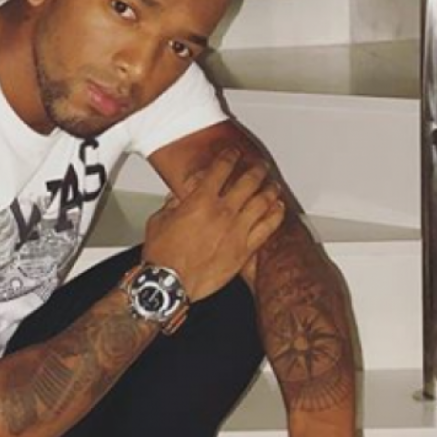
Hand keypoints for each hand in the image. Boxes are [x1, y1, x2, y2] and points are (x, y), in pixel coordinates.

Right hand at [143, 148, 284, 299]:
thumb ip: (172, 205)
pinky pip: (267, 228)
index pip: (221, 169)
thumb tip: (177, 199)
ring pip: (262, 202)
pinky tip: (278, 208)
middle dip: (256, 169)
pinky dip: (276, 215)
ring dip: (270, 189)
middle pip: (248, 181)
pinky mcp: (244, 250)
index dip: (229, 157)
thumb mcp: (159, 220)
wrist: (170, 283)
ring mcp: (236, 230)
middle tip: (259, 166)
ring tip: (273, 184)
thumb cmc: (162, 255)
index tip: (233, 153)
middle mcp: (222, 212)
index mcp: (200, 200)